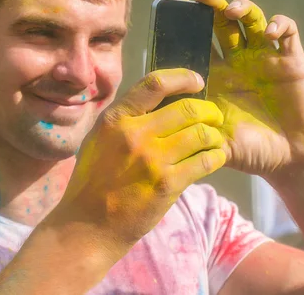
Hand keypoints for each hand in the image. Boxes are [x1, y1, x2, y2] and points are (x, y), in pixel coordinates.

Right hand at [53, 68, 225, 248]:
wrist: (88, 225)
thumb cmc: (92, 180)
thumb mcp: (98, 139)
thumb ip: (124, 119)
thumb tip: (157, 101)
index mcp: (116, 119)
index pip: (155, 84)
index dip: (182, 78)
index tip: (197, 81)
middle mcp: (135, 134)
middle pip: (187, 109)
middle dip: (209, 111)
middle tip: (214, 117)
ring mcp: (153, 160)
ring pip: (200, 134)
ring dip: (214, 135)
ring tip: (214, 140)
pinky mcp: (167, 184)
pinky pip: (204, 162)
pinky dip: (215, 157)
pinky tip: (215, 158)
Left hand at [167, 0, 303, 180]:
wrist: (291, 160)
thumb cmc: (252, 152)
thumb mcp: (219, 143)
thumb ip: (197, 135)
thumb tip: (167, 126)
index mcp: (216, 76)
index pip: (197, 40)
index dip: (184, 21)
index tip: (172, 1)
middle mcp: (238, 61)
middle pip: (222, 22)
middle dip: (211, 5)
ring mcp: (265, 58)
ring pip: (252, 19)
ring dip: (242, 7)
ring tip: (231, 11)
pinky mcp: (291, 61)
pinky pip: (287, 32)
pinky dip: (279, 24)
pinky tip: (269, 34)